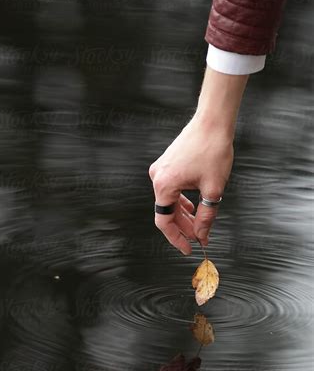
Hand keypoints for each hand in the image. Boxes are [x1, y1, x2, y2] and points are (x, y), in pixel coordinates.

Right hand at [149, 116, 232, 253]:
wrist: (213, 121)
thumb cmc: (213, 150)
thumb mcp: (214, 190)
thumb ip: (206, 217)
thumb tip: (202, 235)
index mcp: (164, 185)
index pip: (164, 222)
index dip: (177, 239)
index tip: (189, 249)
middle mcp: (157, 178)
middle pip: (167, 212)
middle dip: (184, 227)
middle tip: (200, 237)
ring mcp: (160, 170)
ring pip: (170, 201)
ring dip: (184, 214)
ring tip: (200, 223)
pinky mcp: (166, 164)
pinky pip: (171, 189)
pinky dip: (182, 200)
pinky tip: (194, 206)